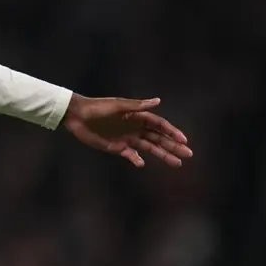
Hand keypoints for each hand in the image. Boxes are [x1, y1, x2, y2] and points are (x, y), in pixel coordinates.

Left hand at [62, 95, 192, 167]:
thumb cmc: (98, 107)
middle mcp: (135, 128)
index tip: (184, 140)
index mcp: (137, 116)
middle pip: (159, 138)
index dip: (172, 132)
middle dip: (173, 146)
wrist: (77, 116)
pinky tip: (142, 164)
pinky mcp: (116, 147)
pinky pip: (131, 155)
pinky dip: (136, 160)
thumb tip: (158, 101)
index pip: (160, 125)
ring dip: (162, 155)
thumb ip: (137, 106)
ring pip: (149, 148)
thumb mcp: (118, 106)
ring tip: (177, 163)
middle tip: (188, 155)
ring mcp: (127, 138)